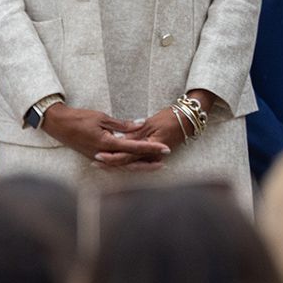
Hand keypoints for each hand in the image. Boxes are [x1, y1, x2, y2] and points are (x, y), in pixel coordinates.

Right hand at [41, 104, 169, 170]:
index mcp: (106, 143)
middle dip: (148, 163)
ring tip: (153, 165)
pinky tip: (134, 165)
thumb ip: (122, 124)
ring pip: (122, 166)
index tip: (165, 148)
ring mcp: (98, 158)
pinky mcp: (94, 158)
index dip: (151, 148)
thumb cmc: (79, 118)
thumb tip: (141, 125)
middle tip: (164, 163)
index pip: (134, 147)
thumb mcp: (102, 117)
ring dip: (138, 166)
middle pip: (130, 163)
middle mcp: (103, 155)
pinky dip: (125, 166)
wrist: (58, 124)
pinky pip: (113, 165)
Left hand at [92, 90, 217, 169]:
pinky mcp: (152, 154)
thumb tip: (120, 140)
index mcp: (150, 147)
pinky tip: (114, 161)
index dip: (112, 156)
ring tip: (100, 163)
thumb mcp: (151, 123)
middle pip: (127, 163)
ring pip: (131, 164)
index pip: (127, 155)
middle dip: (110, 163)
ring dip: (115, 164)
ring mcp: (152, 156)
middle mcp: (151, 155)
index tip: (98, 155)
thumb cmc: (171, 118)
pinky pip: (136, 161)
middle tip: (94, 162)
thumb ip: (135, 132)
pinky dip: (124, 161)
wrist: (187, 120)